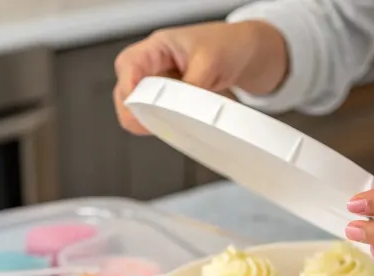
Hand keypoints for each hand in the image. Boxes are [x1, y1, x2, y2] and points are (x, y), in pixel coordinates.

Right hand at [113, 21, 287, 133]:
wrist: (249, 55)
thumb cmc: (229, 46)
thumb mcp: (211, 63)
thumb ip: (191, 87)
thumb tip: (177, 112)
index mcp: (158, 47)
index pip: (129, 65)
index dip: (128, 86)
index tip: (136, 105)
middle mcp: (153, 66)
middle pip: (125, 89)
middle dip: (133, 109)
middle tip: (147, 126)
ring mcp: (160, 85)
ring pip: (137, 106)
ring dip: (146, 119)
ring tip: (162, 129)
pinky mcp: (169, 102)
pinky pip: (155, 116)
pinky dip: (160, 125)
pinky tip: (171, 130)